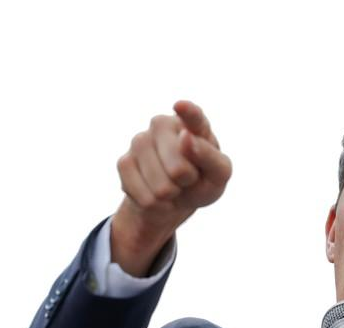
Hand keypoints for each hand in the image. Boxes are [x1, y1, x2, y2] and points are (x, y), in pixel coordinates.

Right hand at [111, 100, 231, 276]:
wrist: (174, 199)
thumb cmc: (203, 181)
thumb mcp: (219, 174)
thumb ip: (210, 156)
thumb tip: (185, 138)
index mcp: (193, 124)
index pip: (192, 115)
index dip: (187, 111)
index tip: (180, 106)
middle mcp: (163, 124)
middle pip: (178, 169)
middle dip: (187, 182)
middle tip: (188, 177)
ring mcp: (140, 140)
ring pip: (160, 186)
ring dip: (170, 194)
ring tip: (173, 185)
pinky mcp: (124, 161)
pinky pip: (143, 195)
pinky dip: (155, 204)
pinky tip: (156, 194)